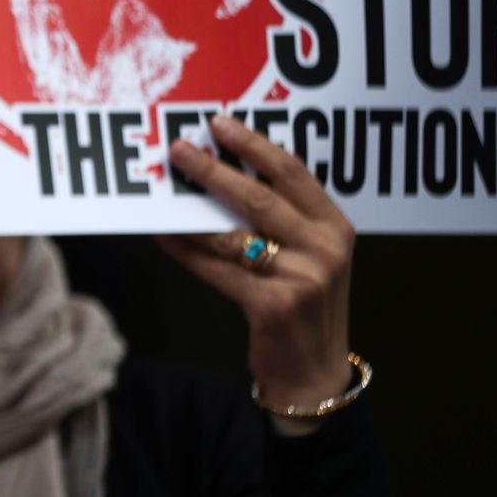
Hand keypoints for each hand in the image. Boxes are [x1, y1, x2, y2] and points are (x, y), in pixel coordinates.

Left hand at [157, 114, 356, 433]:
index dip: (254, 145)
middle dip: (214, 170)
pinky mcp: (272, 307)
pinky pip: (217, 270)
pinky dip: (186, 251)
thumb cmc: (305, 305)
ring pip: (232, 234)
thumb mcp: (312, 257)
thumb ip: (284, 219)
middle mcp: (324, 249)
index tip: (219, 124)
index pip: (293, 173)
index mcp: (335, 227)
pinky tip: (163, 236)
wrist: (314, 373)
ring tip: (161, 193)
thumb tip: (223, 175)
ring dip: (191, 212)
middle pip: (260, 197)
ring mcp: (301, 279)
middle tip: (180, 150)